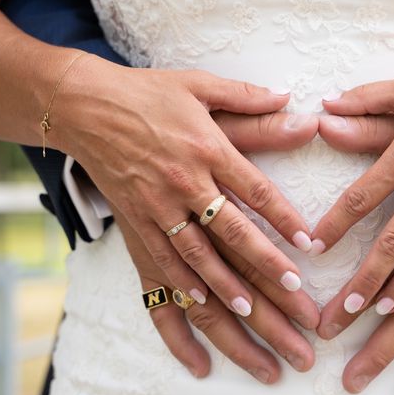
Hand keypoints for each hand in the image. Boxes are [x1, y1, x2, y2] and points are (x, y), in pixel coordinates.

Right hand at [51, 55, 316, 317]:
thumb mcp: (199, 85)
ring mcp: (157, 203)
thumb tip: (288, 97)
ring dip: (224, 283)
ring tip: (251, 310)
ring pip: (196, 252)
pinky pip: (159, 255)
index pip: (256, 189)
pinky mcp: (134, 217)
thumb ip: (246, 97)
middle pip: (232, 229)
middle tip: (294, 287)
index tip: (309, 242)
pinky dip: (180, 280)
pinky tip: (199, 302)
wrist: (85, 104)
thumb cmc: (147, 93)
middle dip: (265, 261)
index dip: (285, 217)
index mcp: (208, 147)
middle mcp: (185, 180)